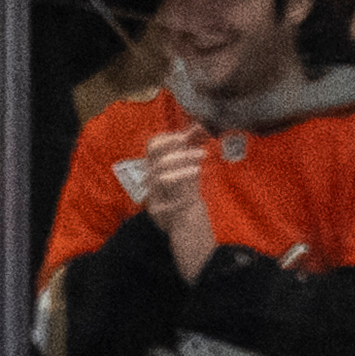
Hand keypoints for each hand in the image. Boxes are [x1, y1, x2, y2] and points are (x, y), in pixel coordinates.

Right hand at [140, 128, 215, 282]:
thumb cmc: (188, 198)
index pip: (153, 147)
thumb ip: (192, 148)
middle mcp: (153, 184)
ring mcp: (155, 200)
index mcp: (158, 169)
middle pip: (157, 161)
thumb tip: (200, 123)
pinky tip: (193, 196)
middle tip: (202, 153)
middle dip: (179, 154)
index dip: (168, 140)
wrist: (187, 232)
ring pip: (160, 178)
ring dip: (181, 169)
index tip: (186, 138)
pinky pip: (168, 204)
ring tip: (200, 166)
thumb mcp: (190, 171)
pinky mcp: (161, 218)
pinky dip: (181, 198)